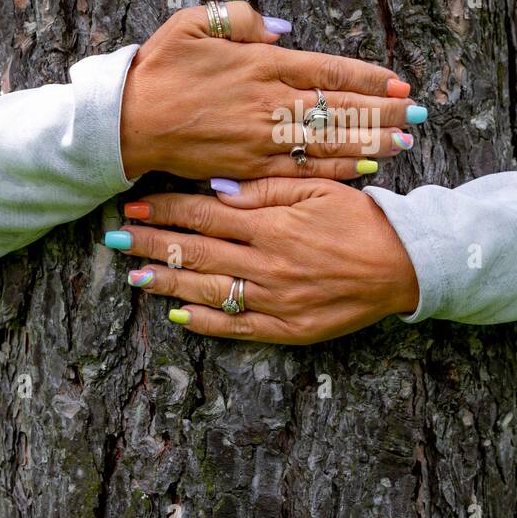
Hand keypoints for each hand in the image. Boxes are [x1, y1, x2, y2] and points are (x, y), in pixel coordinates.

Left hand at [105, 178, 419, 344]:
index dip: (165, 210)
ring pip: (208, 290)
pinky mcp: (288, 328)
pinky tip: (178, 315)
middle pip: (195, 252)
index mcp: (271, 224)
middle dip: (151, 243)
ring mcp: (274, 300)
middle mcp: (266, 264)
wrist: (402, 265)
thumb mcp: (317, 189)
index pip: (204, 215)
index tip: (134, 205)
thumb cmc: (360, 218)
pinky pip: (237, 327)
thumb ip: (265, 189)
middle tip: (114, 238)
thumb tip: (216, 190)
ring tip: (133, 275)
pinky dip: (205, 323)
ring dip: (167, 282)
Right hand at [118, 1, 422, 180]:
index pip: (329, 71)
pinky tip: (365, 169)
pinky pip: (303, 169)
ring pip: (329, 141)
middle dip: (384, 112)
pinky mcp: (249, 166)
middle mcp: (269, 102)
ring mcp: (261, 138)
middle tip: (419, 115)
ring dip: (371, 141)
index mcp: (260, 64)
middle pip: (340, 108)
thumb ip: (240, 18)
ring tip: (405, 142)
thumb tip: (283, 29)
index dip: (370, 79)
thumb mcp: (193, 23)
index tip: (400, 84)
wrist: (125, 120)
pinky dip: (336, 169)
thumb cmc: (159, 68)